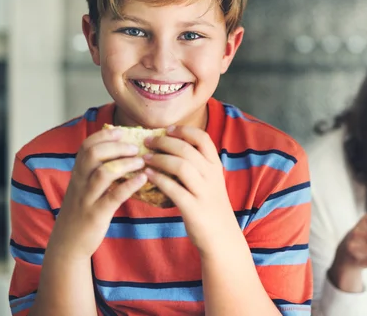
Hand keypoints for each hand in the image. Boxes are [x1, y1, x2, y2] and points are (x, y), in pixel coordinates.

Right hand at [47, 127, 147, 259]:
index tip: (121, 131)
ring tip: (141, 161)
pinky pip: (114, 196)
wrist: (67, 243)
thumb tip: (119, 151)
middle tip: (135, 147)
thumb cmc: (82, 211)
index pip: (86, 146)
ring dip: (124, 163)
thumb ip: (96, 170)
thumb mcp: (84, 187)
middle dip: (115, 146)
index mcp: (77, 174)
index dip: (104, 135)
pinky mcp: (96, 214)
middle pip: (93, 154)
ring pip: (103, 173)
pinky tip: (143, 178)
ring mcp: (87, 198)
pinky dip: (130, 185)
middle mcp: (80, 183)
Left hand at [143, 125, 237, 252]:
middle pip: (186, 149)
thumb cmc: (210, 206)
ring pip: (180, 166)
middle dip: (164, 142)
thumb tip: (172, 147)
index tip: (167, 129)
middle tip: (147, 141)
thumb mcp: (210, 181)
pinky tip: (147, 176)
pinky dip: (158, 179)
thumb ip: (197, 165)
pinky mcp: (194, 208)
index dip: (183, 130)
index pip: (202, 138)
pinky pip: (173, 189)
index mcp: (215, 166)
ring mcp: (204, 192)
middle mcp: (211, 176)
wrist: (222, 237)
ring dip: (159, 159)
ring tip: (145, 158)